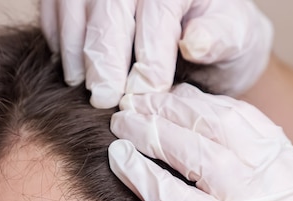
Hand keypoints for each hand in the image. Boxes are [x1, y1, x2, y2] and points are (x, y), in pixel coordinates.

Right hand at [41, 0, 272, 108]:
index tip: (146, 94)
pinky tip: (70, 69)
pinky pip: (56, 8)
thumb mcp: (236, 39)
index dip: (149, 56)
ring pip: (76, 6)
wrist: (206, 33)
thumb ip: (220, 39)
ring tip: (80, 88)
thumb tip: (195, 44)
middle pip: (109, 8)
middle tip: (104, 100)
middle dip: (104, 56)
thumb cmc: (222, 38)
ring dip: (75, 50)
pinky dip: (59, 38)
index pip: (157, 12)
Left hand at [107, 84, 292, 200]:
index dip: (203, 103)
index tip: (174, 98)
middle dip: (171, 107)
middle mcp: (278, 185)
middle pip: (217, 125)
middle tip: (139, 99)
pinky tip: (120, 160)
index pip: (246, 120)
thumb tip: (224, 154)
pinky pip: (172, 196)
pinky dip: (142, 173)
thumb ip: (269, 183)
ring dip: (151, 131)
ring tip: (124, 121)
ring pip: (193, 151)